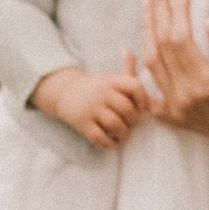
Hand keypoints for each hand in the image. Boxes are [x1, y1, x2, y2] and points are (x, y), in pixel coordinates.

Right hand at [31, 57, 147, 148]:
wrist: (63, 91)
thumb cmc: (94, 86)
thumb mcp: (109, 77)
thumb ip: (129, 73)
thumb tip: (143, 66)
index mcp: (110, 81)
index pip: (134, 86)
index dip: (144, 99)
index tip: (144, 109)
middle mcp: (101, 93)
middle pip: (127, 108)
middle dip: (134, 120)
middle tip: (132, 124)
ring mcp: (90, 108)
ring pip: (115, 124)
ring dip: (124, 134)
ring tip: (123, 134)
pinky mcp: (81, 123)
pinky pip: (100, 137)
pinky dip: (110, 143)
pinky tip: (112, 142)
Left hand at [142, 0, 208, 163]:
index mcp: (204, 85)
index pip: (180, 37)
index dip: (178, 7)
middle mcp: (183, 97)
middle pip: (161, 43)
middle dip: (157, 8)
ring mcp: (174, 108)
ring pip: (151, 61)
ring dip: (147, 28)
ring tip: (147, 0)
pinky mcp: (173, 116)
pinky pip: (146, 92)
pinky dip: (135, 70)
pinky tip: (130, 50)